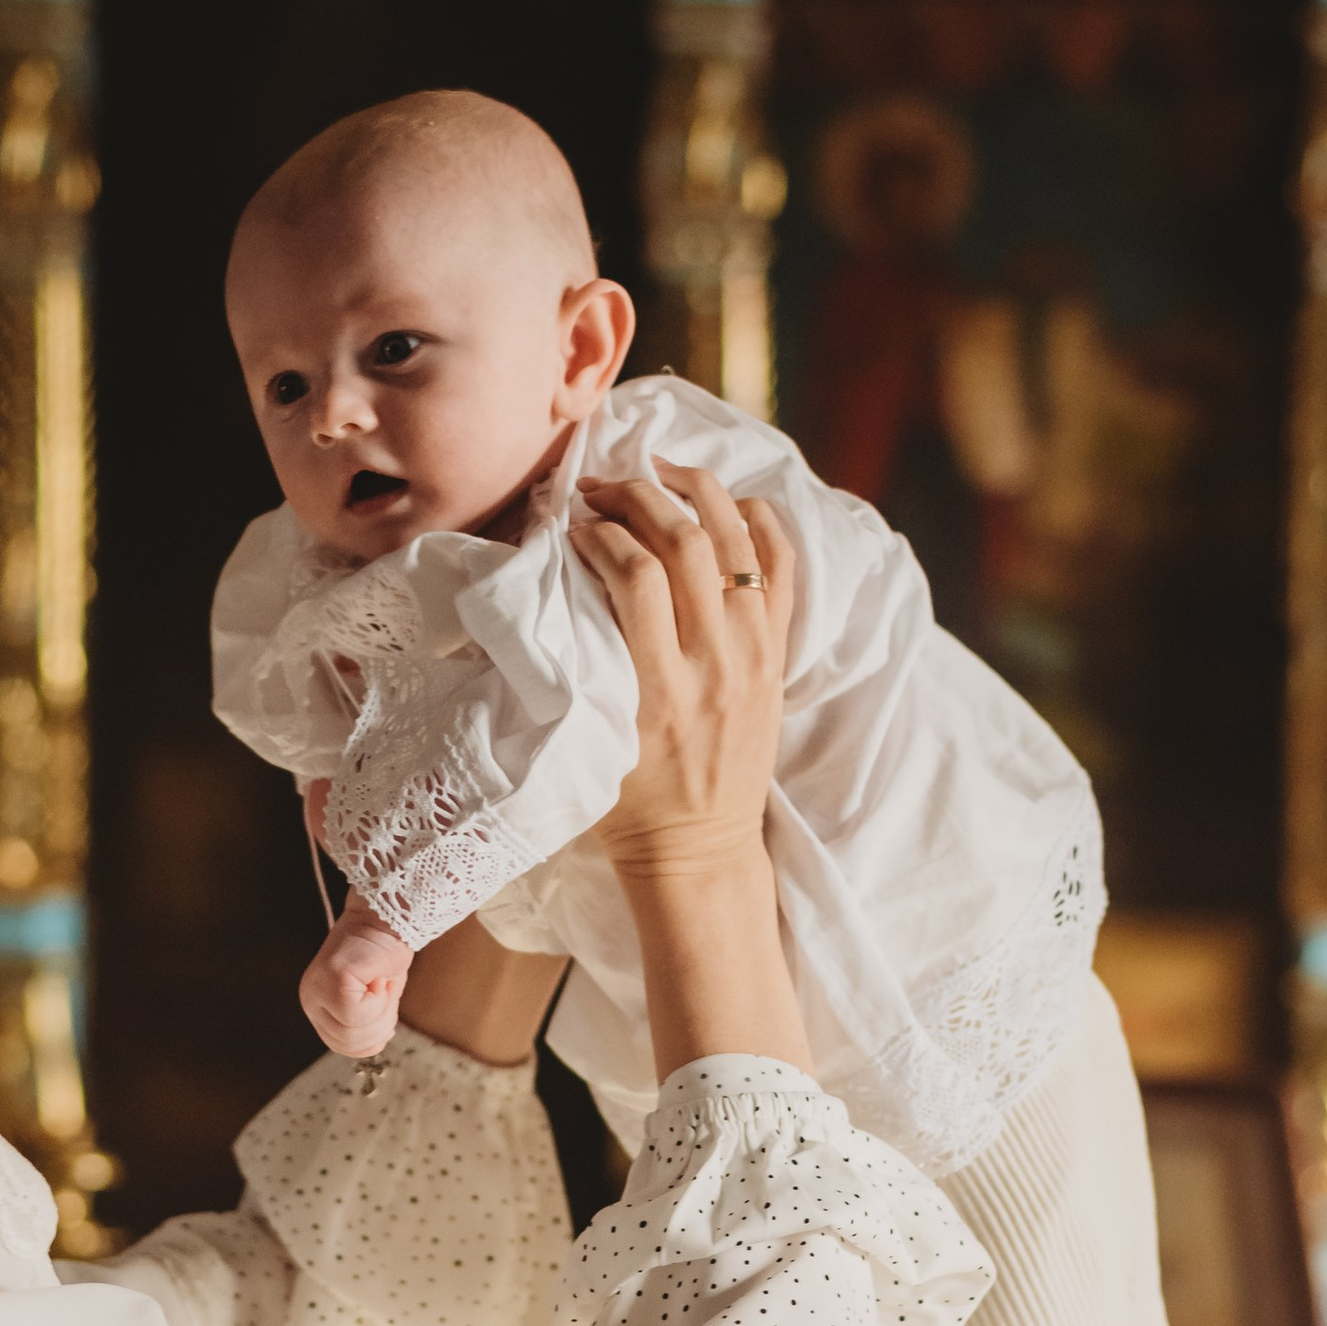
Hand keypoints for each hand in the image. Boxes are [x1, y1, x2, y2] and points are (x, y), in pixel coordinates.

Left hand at [302, 907, 411, 1058]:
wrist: (389, 920)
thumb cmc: (382, 956)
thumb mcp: (374, 1000)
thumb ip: (365, 1025)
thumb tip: (371, 1045)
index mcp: (317, 1006)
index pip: (342, 1046)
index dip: (372, 1039)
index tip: (385, 1012)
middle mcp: (311, 999)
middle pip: (348, 1044)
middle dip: (379, 1027)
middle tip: (386, 995)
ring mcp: (318, 989)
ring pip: (354, 1032)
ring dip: (381, 1012)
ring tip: (381, 984)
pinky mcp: (333, 978)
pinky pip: (360, 1013)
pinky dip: (380, 1000)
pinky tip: (379, 977)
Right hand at [572, 464, 807, 1080]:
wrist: (698, 855)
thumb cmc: (625, 806)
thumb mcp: (587, 742)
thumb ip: (572, 671)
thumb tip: (542, 593)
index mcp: (658, 688)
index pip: (633, 575)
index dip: (599, 530)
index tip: (571, 518)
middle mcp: (714, 664)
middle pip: (685, 543)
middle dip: (639, 496)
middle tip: (604, 483)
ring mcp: (755, 658)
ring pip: (738, 543)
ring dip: (697, 492)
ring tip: (659, 470)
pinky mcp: (777, 659)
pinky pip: (784, 571)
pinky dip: (761, 524)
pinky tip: (729, 499)